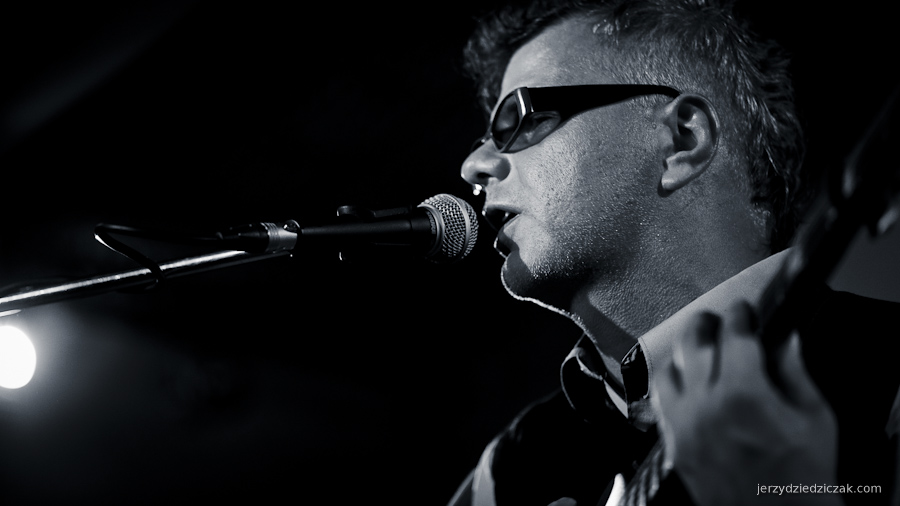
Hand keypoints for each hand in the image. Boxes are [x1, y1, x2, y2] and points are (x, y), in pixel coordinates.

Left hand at [651, 301, 841, 504]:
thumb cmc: (802, 482)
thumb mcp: (816, 420)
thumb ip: (795, 373)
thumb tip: (785, 340)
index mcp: (743, 395)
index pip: (733, 335)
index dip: (739, 315)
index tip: (743, 310)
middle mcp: (705, 406)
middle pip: (693, 343)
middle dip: (706, 324)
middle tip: (716, 321)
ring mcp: (684, 427)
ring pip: (667, 371)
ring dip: (683, 354)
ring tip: (698, 349)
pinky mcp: (674, 446)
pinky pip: (661, 404)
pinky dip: (671, 387)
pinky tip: (684, 383)